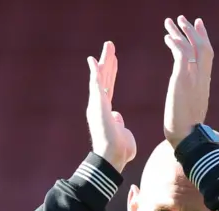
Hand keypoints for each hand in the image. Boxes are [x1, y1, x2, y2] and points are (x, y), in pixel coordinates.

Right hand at [86, 41, 136, 172]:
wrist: (113, 157)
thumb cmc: (121, 152)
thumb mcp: (125, 135)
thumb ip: (121, 125)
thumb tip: (118, 117)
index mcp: (106, 112)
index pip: (109, 88)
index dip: (111, 74)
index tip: (115, 61)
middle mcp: (99, 107)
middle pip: (103, 79)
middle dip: (107, 62)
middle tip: (110, 46)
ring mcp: (97, 105)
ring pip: (99, 78)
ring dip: (103, 61)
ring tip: (108, 46)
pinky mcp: (97, 106)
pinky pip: (95, 85)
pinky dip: (94, 72)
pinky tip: (93, 59)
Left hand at [163, 16, 213, 146]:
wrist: (187, 139)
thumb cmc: (186, 133)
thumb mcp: (191, 113)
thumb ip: (191, 102)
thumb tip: (188, 107)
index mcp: (204, 86)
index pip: (207, 57)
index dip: (203, 40)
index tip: (198, 27)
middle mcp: (202, 79)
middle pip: (203, 47)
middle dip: (194, 31)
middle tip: (185, 19)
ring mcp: (193, 79)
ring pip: (192, 47)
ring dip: (181, 32)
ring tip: (170, 22)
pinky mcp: (182, 81)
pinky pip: (181, 54)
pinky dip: (175, 44)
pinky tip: (167, 38)